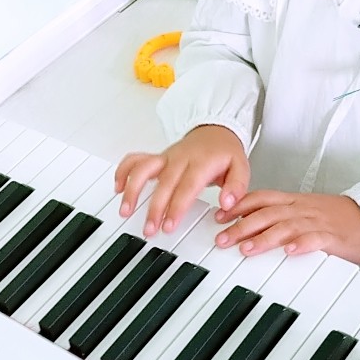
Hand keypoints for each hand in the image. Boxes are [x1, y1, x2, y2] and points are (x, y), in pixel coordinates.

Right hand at [114, 126, 249, 237]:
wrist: (215, 130)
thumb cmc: (225, 152)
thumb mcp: (242, 167)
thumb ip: (237, 187)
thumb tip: (227, 203)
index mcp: (201, 162)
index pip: (186, 186)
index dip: (176, 207)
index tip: (169, 225)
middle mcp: (179, 158)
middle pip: (162, 183)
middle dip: (154, 208)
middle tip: (149, 229)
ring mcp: (165, 157)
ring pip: (142, 169)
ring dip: (131, 189)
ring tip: (125, 211)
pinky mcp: (157, 157)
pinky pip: (135, 159)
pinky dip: (123, 171)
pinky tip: (117, 188)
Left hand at [214, 190, 359, 265]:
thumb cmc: (334, 218)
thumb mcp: (301, 211)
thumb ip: (277, 215)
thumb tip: (246, 224)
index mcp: (292, 201)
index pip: (260, 198)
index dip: (238, 206)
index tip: (217, 216)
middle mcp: (301, 209)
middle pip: (266, 214)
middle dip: (241, 226)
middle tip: (222, 240)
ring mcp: (316, 222)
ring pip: (286, 226)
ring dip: (264, 237)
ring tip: (247, 249)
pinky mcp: (333, 237)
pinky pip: (316, 238)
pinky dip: (302, 244)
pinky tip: (290, 251)